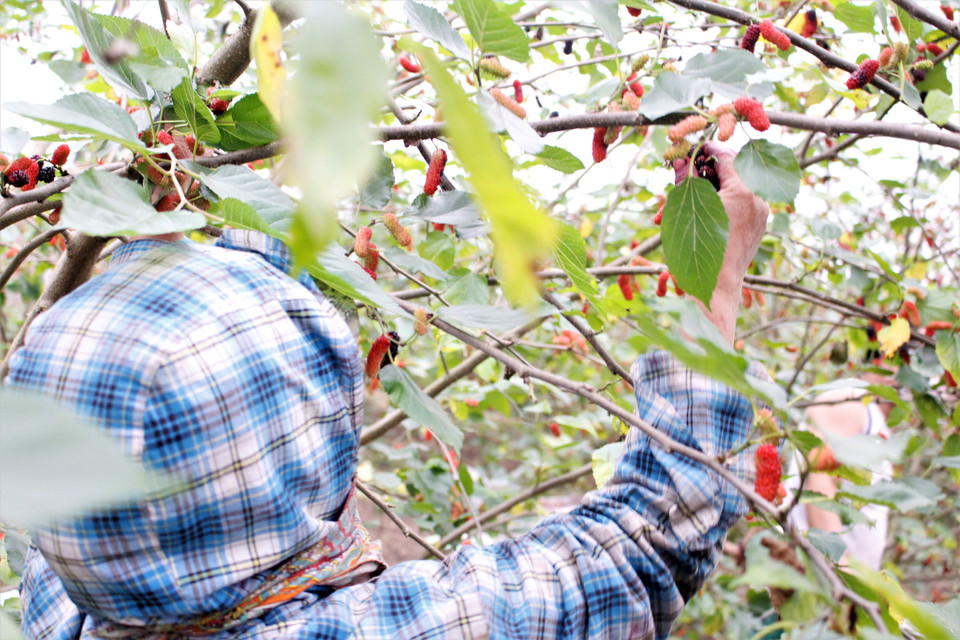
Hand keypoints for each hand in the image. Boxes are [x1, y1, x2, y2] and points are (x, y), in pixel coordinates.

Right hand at [672, 143, 769, 342]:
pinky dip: (725, 202)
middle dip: (709, 171)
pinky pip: (743, 203)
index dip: (707, 149)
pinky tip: (706, 211)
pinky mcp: (759, 225)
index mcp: (743, 192)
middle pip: (734, 170)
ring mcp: (761, 213)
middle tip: (689, 172)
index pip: (726, 156)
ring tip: (691, 200)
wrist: (716, 288)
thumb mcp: (686, 211)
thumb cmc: (697, 252)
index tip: (694, 147)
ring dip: (715, 188)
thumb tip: (682, 160)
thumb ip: (686, 181)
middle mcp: (758, 199)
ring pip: (738, 187)